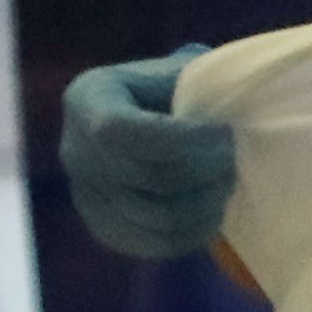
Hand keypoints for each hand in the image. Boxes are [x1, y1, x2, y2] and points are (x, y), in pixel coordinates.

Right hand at [60, 48, 234, 258]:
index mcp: (88, 99)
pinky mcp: (104, 226)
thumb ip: (200, 77)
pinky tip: (215, 212)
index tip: (224, 133)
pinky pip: (151, 242)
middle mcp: (75, 148)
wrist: (161, 120)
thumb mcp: (185, 69)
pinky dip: (193, 233)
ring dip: (206, 202)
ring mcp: (84, 192)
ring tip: (229, 182)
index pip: (121, 131)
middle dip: (205, 171)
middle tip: (236, 159)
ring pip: (154, 216)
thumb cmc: (182, 89)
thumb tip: (227, 92)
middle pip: (145, 177)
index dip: (181, 138)